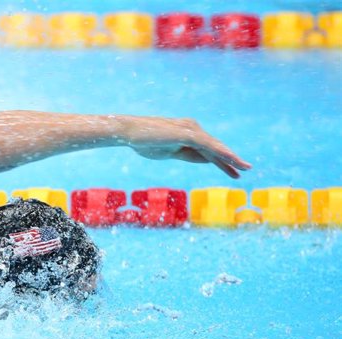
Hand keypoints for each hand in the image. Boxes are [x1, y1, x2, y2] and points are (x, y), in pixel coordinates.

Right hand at [129, 117, 250, 177]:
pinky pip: (208, 145)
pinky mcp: (187, 134)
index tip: (234, 171)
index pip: (208, 150)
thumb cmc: (145, 142)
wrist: (129, 132)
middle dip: (231, 159)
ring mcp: (190, 130)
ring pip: (214, 146)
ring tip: (245, 166)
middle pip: (215, 148)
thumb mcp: (170, 152)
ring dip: (231, 157)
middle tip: (247, 169)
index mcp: (188, 134)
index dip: (222, 161)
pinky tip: (231, 159)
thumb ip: (188, 155)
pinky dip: (220, 153)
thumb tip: (205, 160)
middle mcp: (192, 128)